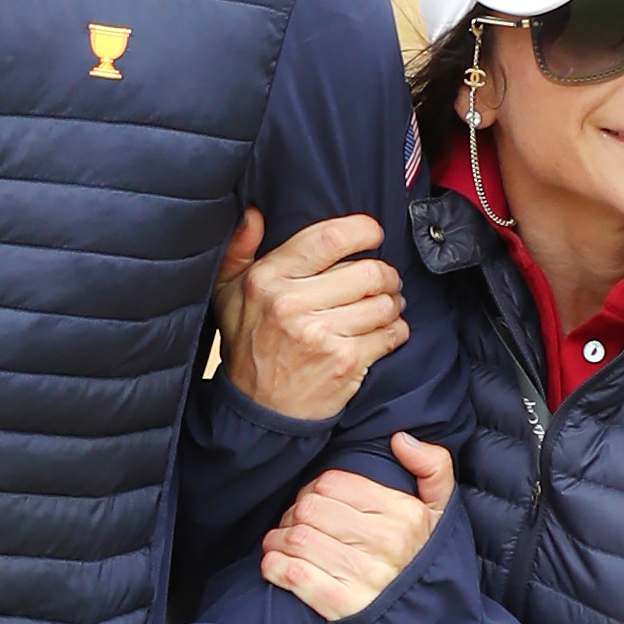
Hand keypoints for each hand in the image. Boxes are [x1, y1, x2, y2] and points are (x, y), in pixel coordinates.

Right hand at [213, 211, 409, 423]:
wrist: (257, 410)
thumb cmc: (248, 345)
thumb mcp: (228, 294)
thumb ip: (239, 249)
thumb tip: (253, 213)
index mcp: (268, 279)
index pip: (330, 238)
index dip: (364, 230)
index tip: (372, 235)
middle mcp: (293, 304)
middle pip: (369, 271)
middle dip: (385, 274)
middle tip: (381, 281)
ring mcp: (321, 335)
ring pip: (385, 302)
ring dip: (392, 303)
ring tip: (383, 306)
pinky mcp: (345, 362)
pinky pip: (392, 334)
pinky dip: (396, 330)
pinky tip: (383, 331)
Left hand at [260, 435, 456, 619]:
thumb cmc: (426, 562)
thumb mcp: (444, 512)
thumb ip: (433, 468)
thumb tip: (401, 439)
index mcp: (405, 514)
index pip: (333, 483)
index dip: (313, 489)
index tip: (314, 501)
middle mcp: (387, 544)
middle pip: (310, 509)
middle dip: (292, 514)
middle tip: (293, 524)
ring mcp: (365, 577)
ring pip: (298, 539)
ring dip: (278, 540)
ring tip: (280, 543)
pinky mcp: (346, 608)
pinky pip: (296, 576)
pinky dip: (276, 567)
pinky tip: (275, 564)